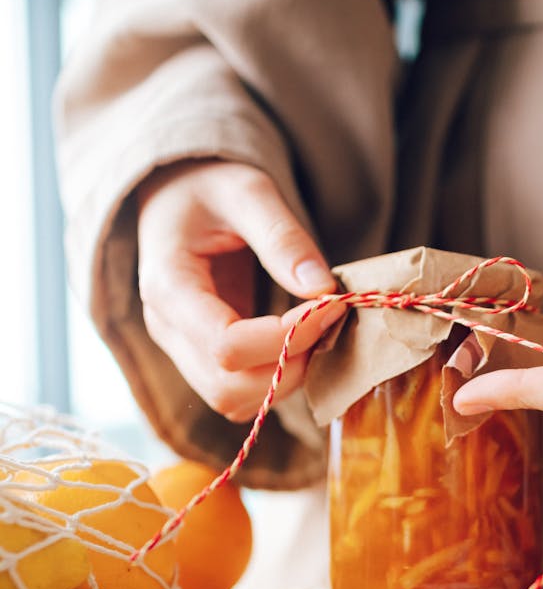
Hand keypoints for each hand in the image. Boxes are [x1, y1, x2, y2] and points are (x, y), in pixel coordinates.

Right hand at [136, 159, 343, 422]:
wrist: (176, 193)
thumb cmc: (207, 186)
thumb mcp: (246, 190)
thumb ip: (282, 236)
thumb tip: (322, 288)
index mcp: (167, 287)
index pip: (227, 346)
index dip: (286, 338)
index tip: (331, 305)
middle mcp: (167, 330)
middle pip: (228, 388)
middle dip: (290, 367)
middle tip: (329, 324)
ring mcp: (181, 350)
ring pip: (234, 402)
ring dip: (286, 380)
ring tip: (318, 333)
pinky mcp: (202, 359)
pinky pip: (240, 395)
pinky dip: (277, 382)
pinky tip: (301, 344)